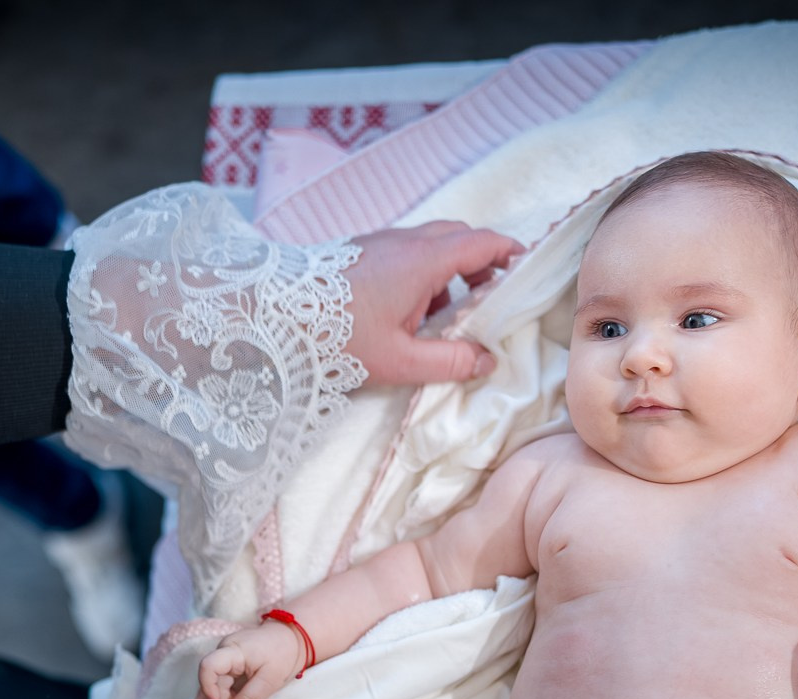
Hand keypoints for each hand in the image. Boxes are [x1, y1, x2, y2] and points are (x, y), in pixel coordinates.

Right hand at [197, 623, 306, 698]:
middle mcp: (225, 652)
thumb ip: (250, 697)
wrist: (292, 638)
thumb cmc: (283, 653)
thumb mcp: (271, 679)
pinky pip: (228, 683)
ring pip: (221, 685)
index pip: (208, 666)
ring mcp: (229, 659)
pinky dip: (231, 697)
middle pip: (215, 681)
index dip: (207, 685)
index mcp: (233, 650)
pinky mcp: (234, 665)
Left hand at [344, 222, 522, 386]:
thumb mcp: (398, 360)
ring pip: (431, 244)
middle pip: (459, 237)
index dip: (510, 252)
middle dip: (483, 261)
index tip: (526, 269)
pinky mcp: (361, 253)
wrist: (271, 313)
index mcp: (423, 260)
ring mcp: (381, 243)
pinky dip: (423, 273)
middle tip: (493, 295)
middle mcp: (405, 242)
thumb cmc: (335, 337)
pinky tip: (411, 312)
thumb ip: (449, 362)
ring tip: (450, 313)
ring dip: (450, 270)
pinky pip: (406, 253)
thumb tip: (486, 361)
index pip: (482, 242)